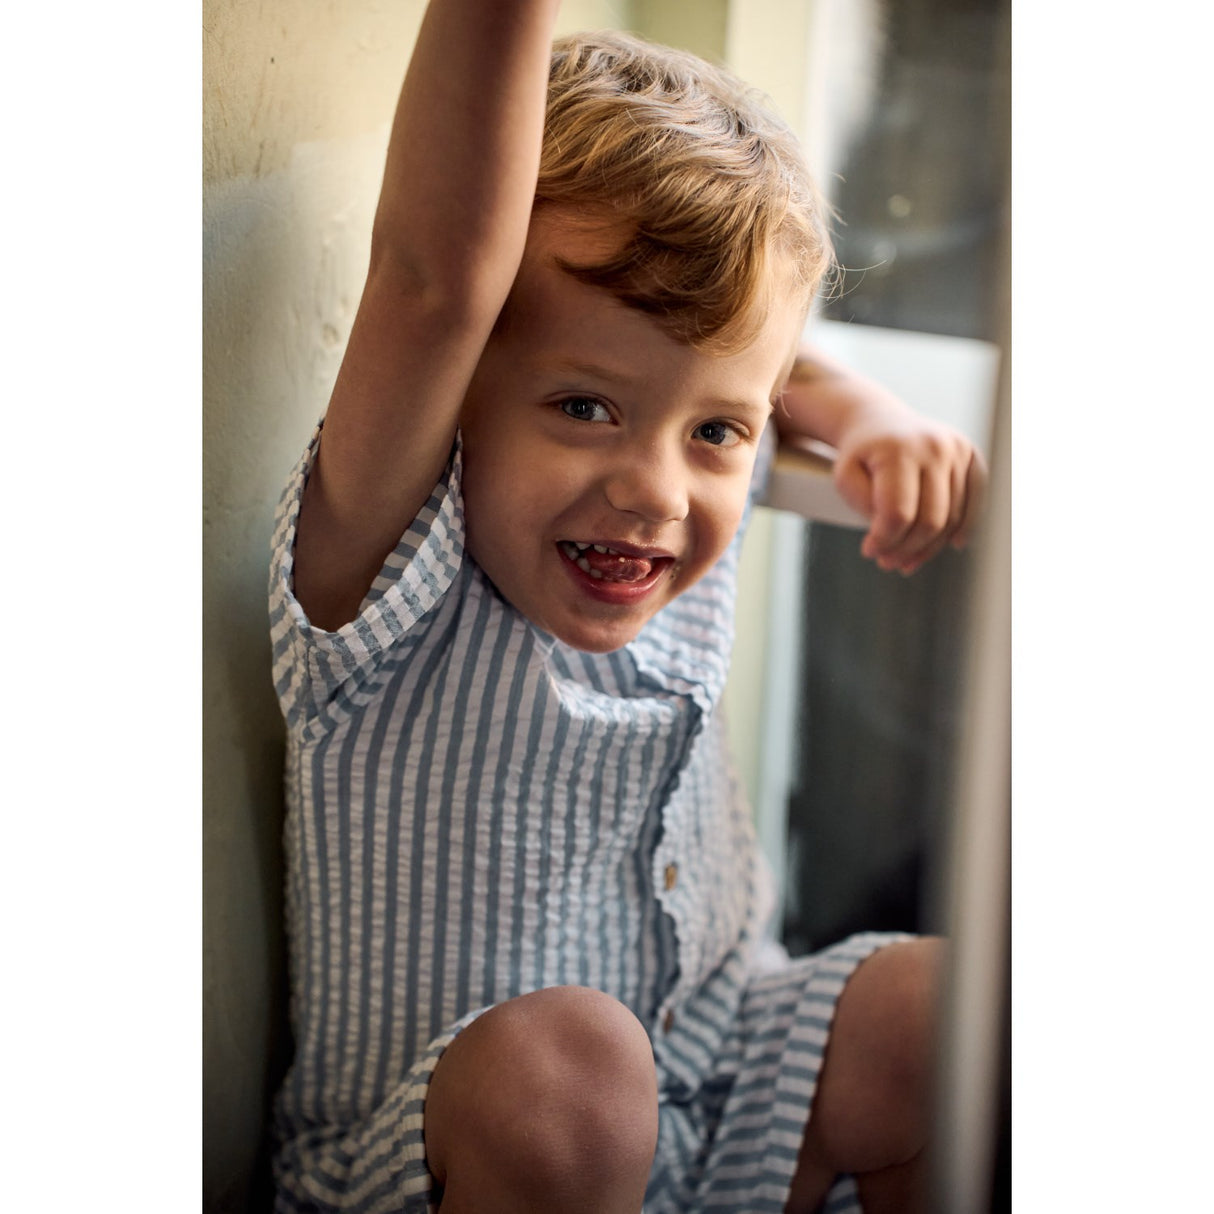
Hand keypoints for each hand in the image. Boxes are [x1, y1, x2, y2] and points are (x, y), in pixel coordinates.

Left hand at [832, 416, 986, 574]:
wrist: (880, 421)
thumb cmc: (861, 455)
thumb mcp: (845, 477)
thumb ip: (863, 505)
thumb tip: (891, 532)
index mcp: (899, 450)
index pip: (898, 513)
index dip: (884, 540)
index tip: (869, 551)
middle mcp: (935, 446)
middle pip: (929, 520)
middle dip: (906, 549)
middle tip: (887, 563)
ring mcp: (957, 449)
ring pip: (952, 517)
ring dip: (930, 547)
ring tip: (907, 560)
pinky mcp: (972, 454)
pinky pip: (976, 499)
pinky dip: (966, 526)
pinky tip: (953, 544)